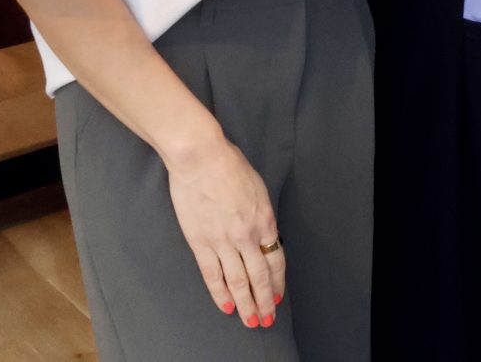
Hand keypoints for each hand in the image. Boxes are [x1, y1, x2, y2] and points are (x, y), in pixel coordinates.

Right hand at [165, 137, 284, 328]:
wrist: (202, 158)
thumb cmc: (230, 166)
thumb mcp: (258, 189)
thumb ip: (261, 215)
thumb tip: (263, 233)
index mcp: (265, 219)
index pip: (276, 258)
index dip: (278, 281)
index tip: (279, 296)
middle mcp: (248, 235)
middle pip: (260, 276)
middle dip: (265, 300)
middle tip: (267, 319)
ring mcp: (224, 240)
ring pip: (238, 281)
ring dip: (246, 304)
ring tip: (250, 321)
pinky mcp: (201, 242)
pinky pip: (212, 274)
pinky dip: (220, 293)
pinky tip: (226, 307)